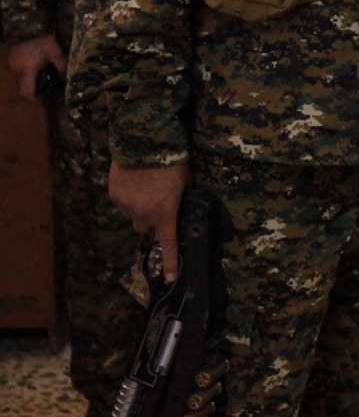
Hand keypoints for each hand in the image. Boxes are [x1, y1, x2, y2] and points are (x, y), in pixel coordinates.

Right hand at [7, 35, 63, 100]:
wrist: (29, 27)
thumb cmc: (43, 41)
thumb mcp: (55, 53)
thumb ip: (60, 66)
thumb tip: (66, 77)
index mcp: (28, 70)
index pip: (26, 91)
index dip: (33, 98)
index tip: (41, 98)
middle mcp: (17, 70)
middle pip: (22, 86)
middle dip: (32, 86)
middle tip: (43, 82)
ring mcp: (11, 65)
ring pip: (18, 78)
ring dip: (27, 78)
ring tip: (38, 71)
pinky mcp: (10, 59)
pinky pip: (16, 70)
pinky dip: (24, 71)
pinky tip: (32, 64)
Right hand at [108, 161, 187, 280]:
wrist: (145, 143)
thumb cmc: (172, 161)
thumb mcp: (183, 182)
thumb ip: (175, 199)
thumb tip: (172, 203)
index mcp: (165, 213)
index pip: (167, 244)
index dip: (169, 262)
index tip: (169, 277)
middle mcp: (144, 214)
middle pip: (144, 228)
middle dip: (149, 221)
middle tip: (154, 205)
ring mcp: (126, 206)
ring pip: (131, 213)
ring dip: (137, 206)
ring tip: (144, 185)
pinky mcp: (114, 194)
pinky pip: (121, 200)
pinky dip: (127, 194)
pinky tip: (133, 178)